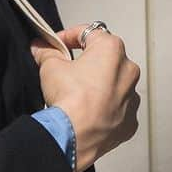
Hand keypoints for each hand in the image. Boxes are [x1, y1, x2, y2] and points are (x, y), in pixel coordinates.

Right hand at [29, 24, 141, 171]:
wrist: (75, 138)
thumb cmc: (68, 99)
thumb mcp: (50, 68)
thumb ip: (47, 53)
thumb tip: (40, 48)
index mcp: (111, 50)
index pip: (88, 33)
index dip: (68, 37)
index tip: (55, 45)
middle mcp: (128, 71)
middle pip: (106, 61)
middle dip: (88, 64)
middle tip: (68, 73)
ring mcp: (132, 99)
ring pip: (115, 87)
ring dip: (100, 89)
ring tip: (80, 99)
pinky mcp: (130, 123)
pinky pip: (118, 112)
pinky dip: (106, 112)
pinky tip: (90, 116)